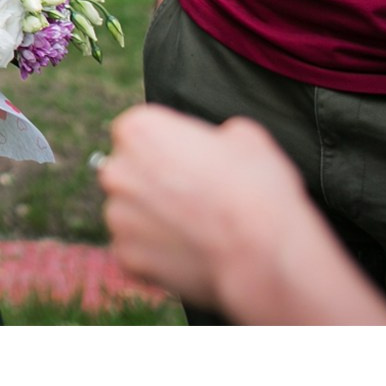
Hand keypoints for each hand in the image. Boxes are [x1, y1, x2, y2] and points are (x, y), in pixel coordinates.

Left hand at [100, 104, 385, 321]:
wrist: (267, 253)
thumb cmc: (261, 188)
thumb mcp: (246, 135)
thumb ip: (213, 132)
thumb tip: (214, 139)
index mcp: (138, 127)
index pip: (141, 133)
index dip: (170, 151)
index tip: (192, 167)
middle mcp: (118, 168)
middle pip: (130, 172)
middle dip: (156, 185)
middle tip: (197, 201)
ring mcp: (118, 216)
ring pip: (132, 213)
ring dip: (155, 221)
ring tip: (200, 230)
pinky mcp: (126, 258)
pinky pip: (137, 252)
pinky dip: (158, 255)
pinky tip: (193, 254)